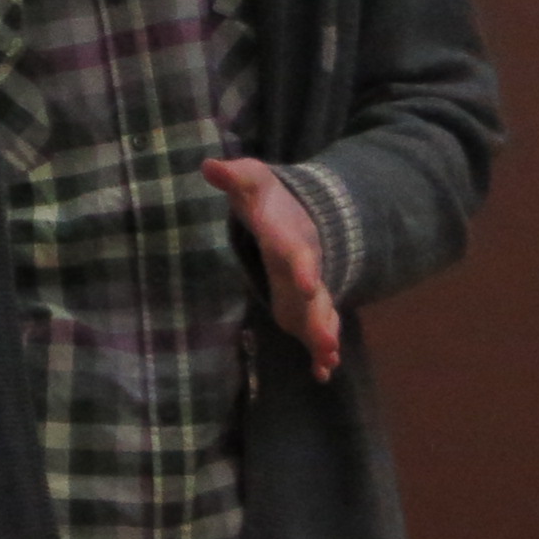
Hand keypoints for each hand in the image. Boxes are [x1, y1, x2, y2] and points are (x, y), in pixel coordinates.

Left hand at [203, 156, 340, 382]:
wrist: (299, 210)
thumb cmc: (269, 199)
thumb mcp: (251, 182)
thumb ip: (234, 176)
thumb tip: (208, 165)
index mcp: (292, 240)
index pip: (299, 255)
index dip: (304, 269)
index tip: (309, 285)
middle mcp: (306, 268)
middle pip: (315, 296)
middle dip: (321, 318)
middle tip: (328, 341)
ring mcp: (309, 288)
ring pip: (321, 315)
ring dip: (325, 337)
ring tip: (329, 360)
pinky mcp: (306, 303)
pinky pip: (316, 327)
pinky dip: (320, 350)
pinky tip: (323, 373)